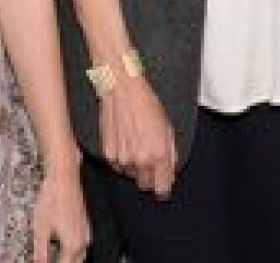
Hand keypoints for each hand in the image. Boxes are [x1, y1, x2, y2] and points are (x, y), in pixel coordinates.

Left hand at [31, 165, 90, 262]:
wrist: (64, 177)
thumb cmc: (51, 199)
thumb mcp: (41, 229)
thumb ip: (41, 252)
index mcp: (74, 245)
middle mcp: (84, 241)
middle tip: (48, 261)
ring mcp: (86, 232)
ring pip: (79, 255)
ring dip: (68, 259)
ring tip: (55, 258)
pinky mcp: (85, 224)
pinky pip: (81, 245)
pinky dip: (72, 251)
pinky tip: (61, 248)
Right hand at [97, 75, 176, 198]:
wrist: (122, 91)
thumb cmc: (147, 105)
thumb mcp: (168, 128)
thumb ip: (170, 154)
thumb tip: (170, 171)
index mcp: (159, 155)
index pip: (162, 187)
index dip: (163, 187)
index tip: (163, 185)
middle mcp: (140, 161)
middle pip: (145, 184)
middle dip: (149, 176)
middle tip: (150, 160)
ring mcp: (123, 159)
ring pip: (130, 175)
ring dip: (134, 167)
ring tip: (136, 145)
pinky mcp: (108, 154)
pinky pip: (117, 166)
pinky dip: (122, 160)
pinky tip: (124, 143)